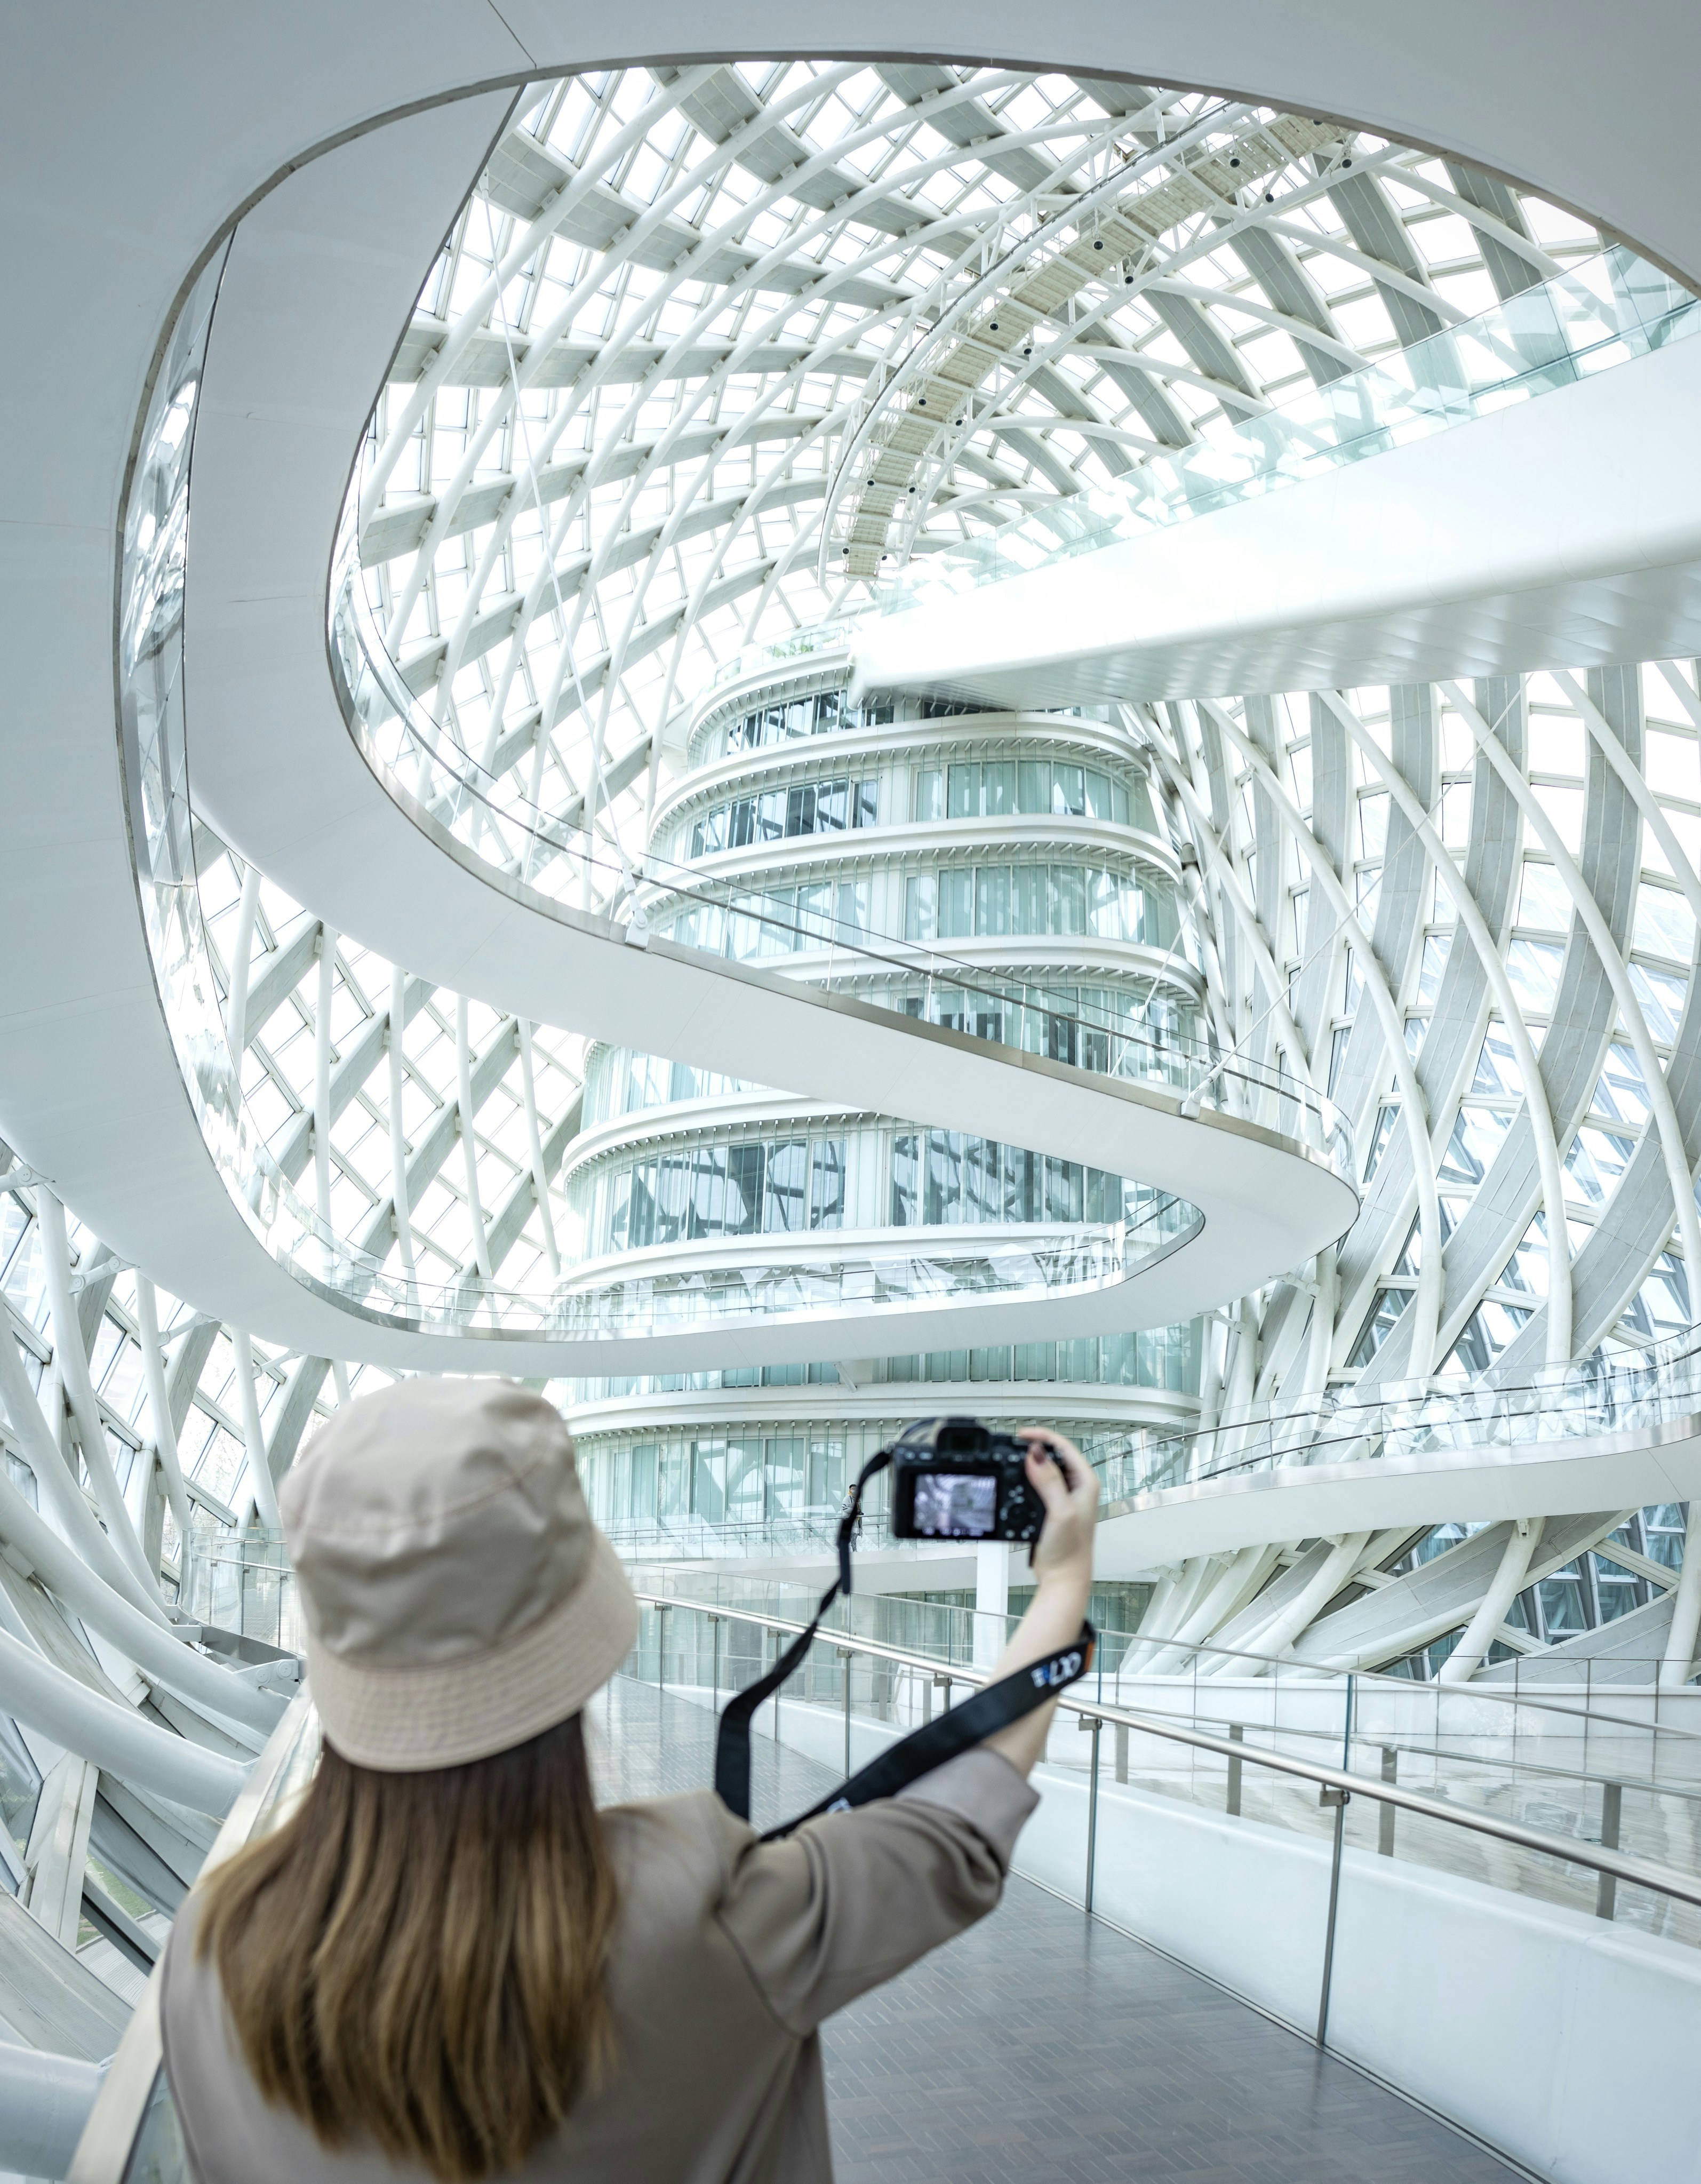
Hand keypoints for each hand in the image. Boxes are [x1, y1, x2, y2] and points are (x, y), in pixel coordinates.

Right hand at [1020, 1427, 1096, 1593]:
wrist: (1063, 1577)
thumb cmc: (1070, 1551)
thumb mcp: (1060, 1512)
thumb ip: (1049, 1481)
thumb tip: (1036, 1454)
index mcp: (1086, 1482)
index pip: (1064, 1446)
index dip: (1042, 1436)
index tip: (1021, 1435)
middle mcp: (1078, 1487)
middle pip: (1054, 1455)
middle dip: (1034, 1448)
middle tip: (1013, 1445)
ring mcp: (1065, 1497)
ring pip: (1045, 1469)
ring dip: (1029, 1464)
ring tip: (1012, 1459)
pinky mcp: (1054, 1507)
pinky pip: (1039, 1484)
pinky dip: (1027, 1480)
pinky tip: (1016, 1481)